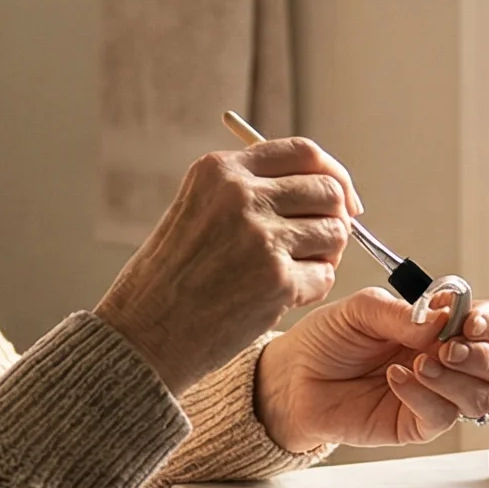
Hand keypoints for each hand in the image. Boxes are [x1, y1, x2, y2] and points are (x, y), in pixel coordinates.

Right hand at [94, 138, 361, 394]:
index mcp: (220, 170)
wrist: (144, 334)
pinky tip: (280, 298)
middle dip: (336, 217)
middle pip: (329, 190)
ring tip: (293, 272)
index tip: (344, 199)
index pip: (304, 153)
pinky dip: (312, 288)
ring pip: (335, 232)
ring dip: (326, 255)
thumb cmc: (171, 277)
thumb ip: (251, 190)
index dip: (334, 174)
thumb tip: (326, 188)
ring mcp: (260, 237)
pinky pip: (325, 276)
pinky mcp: (276, 280)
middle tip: (321, 244)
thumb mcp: (198, 208)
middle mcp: (241, 195)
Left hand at [256, 287, 488, 451]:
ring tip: (417, 364)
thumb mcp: (361, 310)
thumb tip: (445, 318)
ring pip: (481, 396)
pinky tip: (396, 379)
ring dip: (456, 379)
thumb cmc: (329, 339)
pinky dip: (424, 396)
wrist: (294, 378)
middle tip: (448, 350)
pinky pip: (443, 416)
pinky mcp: (418, 424)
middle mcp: (450, 360)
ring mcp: (438, 395)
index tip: (470, 321)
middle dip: (485, 357)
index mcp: (444, 325)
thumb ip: (405, 313)